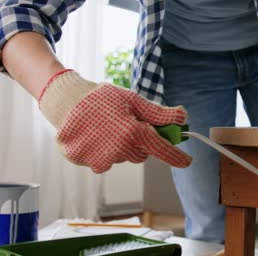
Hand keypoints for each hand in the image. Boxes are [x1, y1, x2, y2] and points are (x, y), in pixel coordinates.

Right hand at [39, 70, 191, 172]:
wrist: (66, 100)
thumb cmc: (103, 98)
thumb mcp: (133, 101)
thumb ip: (159, 113)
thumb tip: (183, 118)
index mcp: (132, 133)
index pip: (161, 150)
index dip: (177, 157)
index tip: (188, 161)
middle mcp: (117, 150)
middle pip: (142, 154)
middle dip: (141, 142)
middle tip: (128, 125)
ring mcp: (99, 159)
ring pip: (123, 157)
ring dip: (121, 146)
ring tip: (107, 127)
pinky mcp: (85, 162)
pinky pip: (104, 161)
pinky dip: (103, 151)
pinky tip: (95, 136)